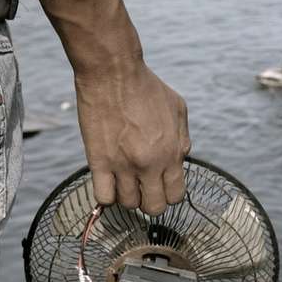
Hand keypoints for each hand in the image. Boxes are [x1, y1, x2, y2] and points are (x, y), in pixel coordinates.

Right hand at [75, 62, 189, 214]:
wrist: (113, 73)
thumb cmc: (147, 88)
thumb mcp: (178, 109)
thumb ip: (182, 138)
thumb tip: (181, 159)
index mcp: (171, 153)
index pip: (176, 196)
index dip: (169, 194)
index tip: (161, 185)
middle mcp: (149, 164)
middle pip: (153, 207)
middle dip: (150, 201)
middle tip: (143, 187)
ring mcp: (122, 165)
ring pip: (128, 204)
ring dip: (127, 196)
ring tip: (124, 181)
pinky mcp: (98, 161)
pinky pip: (103, 197)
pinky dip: (106, 196)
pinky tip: (108, 182)